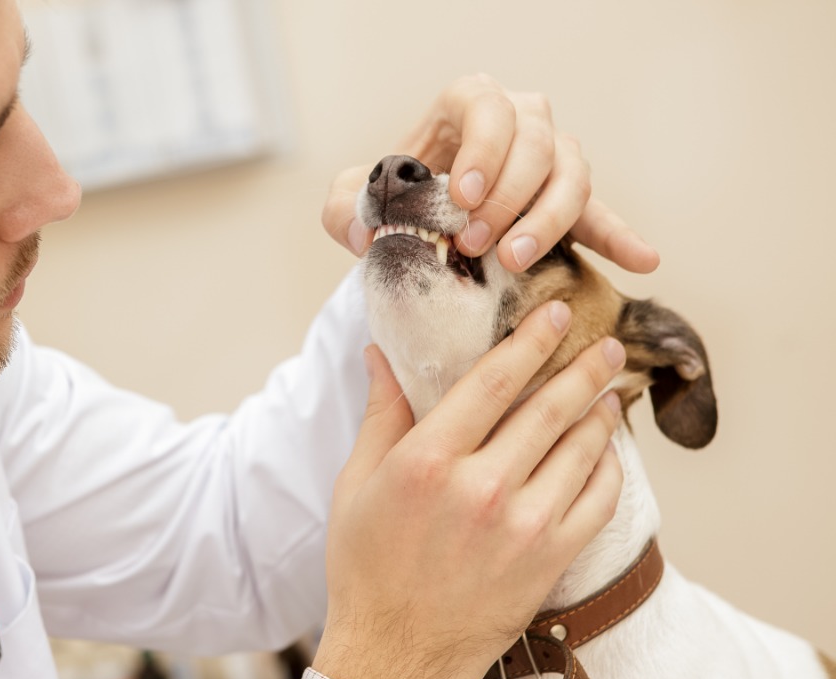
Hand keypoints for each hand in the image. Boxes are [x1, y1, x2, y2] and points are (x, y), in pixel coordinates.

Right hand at [311, 302, 625, 678]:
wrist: (395, 654)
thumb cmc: (366, 568)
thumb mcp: (356, 485)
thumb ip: (381, 416)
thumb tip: (379, 355)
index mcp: (427, 462)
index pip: (493, 381)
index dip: (530, 341)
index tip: (555, 315)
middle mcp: (480, 488)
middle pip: (548, 408)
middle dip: (582, 368)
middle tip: (603, 343)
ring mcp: (523, 526)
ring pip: (580, 449)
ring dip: (600, 412)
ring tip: (608, 391)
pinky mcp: (550, 560)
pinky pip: (597, 500)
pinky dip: (608, 468)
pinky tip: (607, 452)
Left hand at [320, 74, 659, 273]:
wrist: (414, 226)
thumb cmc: (388, 202)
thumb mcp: (353, 200)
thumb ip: (346, 207)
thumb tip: (367, 230)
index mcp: (465, 105)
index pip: (485, 106)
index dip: (482, 149)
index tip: (463, 198)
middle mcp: (518, 120)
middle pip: (536, 141)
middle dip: (509, 196)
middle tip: (477, 245)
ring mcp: (549, 158)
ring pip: (571, 173)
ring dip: (549, 219)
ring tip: (516, 261)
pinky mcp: (568, 202)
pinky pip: (602, 214)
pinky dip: (621, 236)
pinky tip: (643, 261)